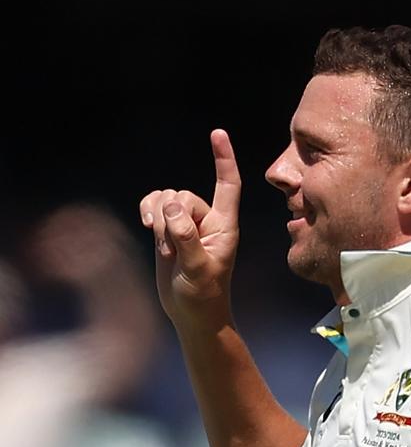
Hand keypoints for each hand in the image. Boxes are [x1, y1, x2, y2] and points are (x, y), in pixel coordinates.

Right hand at [139, 129, 240, 329]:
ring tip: (164, 247)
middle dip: (170, 218)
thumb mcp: (198, 269)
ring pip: (166, 198)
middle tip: (173, 250)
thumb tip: (172, 207)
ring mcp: (186, 223)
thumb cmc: (204, 295)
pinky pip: (154, 205)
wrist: (192, 313)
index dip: (224, 159)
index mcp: (224, 225)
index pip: (228, 185)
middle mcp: (207, 219)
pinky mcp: (168, 230)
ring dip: (158, 218)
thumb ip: (187, 237)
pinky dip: (147, 210)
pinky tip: (146, 225)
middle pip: (183, 195)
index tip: (218, 133)